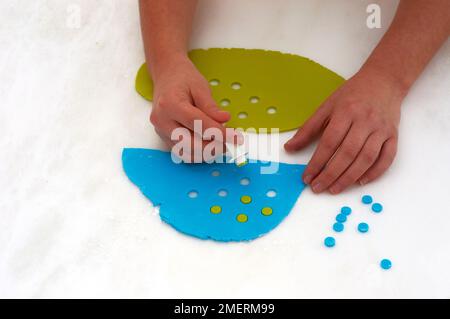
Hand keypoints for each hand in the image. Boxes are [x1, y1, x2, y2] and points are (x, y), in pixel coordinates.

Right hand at [149, 54, 238, 161]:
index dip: (219, 133)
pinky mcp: (164, 137)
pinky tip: (210, 145)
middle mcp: (162, 120)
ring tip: (221, 143)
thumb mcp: (200, 86)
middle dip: (213, 147)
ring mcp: (161, 131)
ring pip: (186, 152)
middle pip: (190, 143)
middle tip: (230, 143)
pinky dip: (198, 152)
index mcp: (169, 104)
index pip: (198, 124)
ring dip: (206, 152)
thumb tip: (225, 120)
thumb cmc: (183, 78)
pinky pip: (182, 152)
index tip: (235, 137)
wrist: (166, 75)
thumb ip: (211, 106)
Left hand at [285, 69, 404, 193]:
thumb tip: (289, 148)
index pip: (329, 142)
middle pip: (347, 153)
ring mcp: (381, 129)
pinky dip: (375, 172)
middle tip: (318, 187)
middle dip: (331, 174)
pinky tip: (361, 182)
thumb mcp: (326, 107)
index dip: (317, 162)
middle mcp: (365, 121)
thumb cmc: (352, 95)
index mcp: (346, 112)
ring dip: (349, 178)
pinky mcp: (393, 135)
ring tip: (334, 189)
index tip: (307, 177)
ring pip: (366, 158)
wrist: (383, 81)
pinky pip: (387, 158)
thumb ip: (308, 129)